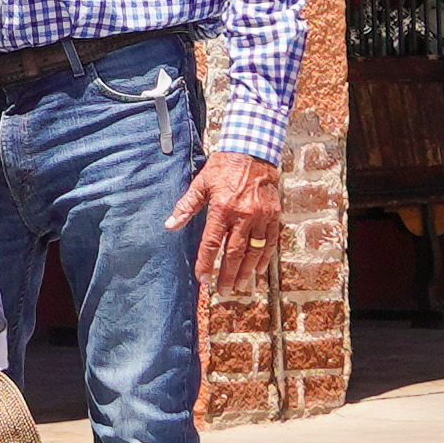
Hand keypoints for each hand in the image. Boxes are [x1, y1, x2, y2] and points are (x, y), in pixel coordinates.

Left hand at [170, 148, 285, 281]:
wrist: (253, 151)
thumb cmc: (224, 167)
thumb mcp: (201, 183)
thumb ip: (186, 206)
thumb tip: (170, 225)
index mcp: (222, 208)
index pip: (212, 243)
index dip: (206, 263)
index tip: (202, 279)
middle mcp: (243, 215)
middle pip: (234, 253)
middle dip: (227, 275)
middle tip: (223, 291)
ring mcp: (260, 216)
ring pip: (254, 251)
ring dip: (246, 271)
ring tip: (239, 286)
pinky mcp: (273, 215)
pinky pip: (269, 242)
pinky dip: (264, 258)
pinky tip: (258, 270)